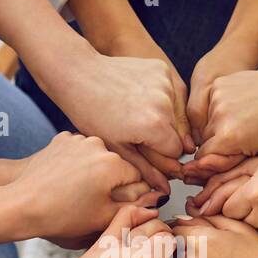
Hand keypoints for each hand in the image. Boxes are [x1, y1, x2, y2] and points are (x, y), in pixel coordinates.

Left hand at [0, 132, 155, 246]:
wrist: (21, 203)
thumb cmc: (62, 215)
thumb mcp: (103, 217)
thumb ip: (134, 207)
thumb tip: (155, 201)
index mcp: (113, 163)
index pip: (138, 177)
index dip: (133, 194)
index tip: (122, 204)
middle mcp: (98, 144)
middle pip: (118, 164)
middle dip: (113, 182)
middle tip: (96, 202)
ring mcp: (78, 138)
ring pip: (98, 156)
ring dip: (95, 171)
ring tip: (79, 192)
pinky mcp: (62, 139)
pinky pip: (79, 150)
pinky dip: (77, 163)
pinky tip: (67, 180)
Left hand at [45, 39, 191, 193]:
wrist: (78, 75)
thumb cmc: (90, 113)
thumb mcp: (117, 148)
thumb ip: (146, 169)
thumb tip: (165, 189)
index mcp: (155, 125)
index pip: (176, 152)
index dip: (160, 155)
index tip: (143, 149)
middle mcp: (165, 103)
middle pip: (179, 133)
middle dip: (162, 137)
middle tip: (135, 131)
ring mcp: (165, 83)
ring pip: (175, 112)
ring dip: (162, 117)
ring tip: (134, 113)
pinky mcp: (161, 68)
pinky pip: (170, 92)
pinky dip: (159, 98)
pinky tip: (137, 97)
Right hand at [183, 59, 257, 181]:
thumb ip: (229, 163)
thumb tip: (201, 169)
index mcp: (230, 136)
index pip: (204, 157)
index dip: (215, 159)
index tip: (228, 156)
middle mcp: (220, 115)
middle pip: (205, 138)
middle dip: (218, 141)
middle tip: (241, 137)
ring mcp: (219, 97)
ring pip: (208, 120)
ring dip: (219, 124)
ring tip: (244, 120)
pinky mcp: (220, 84)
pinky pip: (212, 103)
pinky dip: (222, 107)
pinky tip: (241, 106)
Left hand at [186, 150, 257, 252]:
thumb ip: (224, 180)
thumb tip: (196, 201)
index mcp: (256, 191)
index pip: (223, 211)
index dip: (227, 208)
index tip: (237, 203)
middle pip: (235, 227)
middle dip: (239, 220)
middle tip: (256, 209)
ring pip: (251, 239)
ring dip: (254, 231)